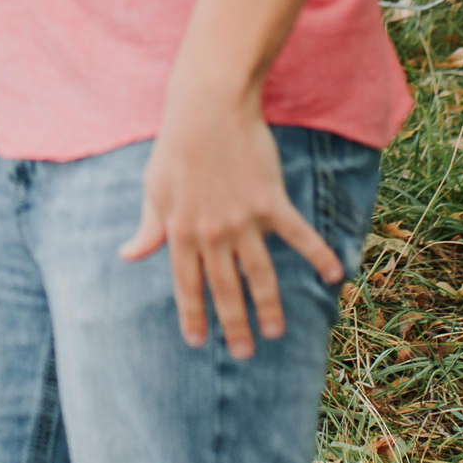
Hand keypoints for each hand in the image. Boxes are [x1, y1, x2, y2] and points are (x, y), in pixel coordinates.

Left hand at [119, 88, 341, 357]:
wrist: (207, 109)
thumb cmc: (175, 148)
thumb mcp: (153, 190)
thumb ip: (147, 229)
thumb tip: (127, 256)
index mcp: (180, 232)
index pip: (187, 285)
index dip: (192, 315)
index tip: (198, 342)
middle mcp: (211, 233)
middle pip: (224, 289)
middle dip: (233, 324)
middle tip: (244, 353)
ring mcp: (243, 219)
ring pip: (259, 273)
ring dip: (268, 305)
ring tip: (275, 332)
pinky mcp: (270, 201)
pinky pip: (298, 235)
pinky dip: (318, 255)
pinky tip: (335, 276)